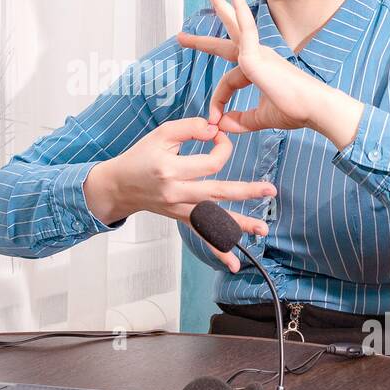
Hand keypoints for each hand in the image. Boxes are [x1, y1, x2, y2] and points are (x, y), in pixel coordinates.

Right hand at [85, 116, 275, 272]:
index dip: (222, 147)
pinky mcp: (181, 218)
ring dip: (240, 225)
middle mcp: (176, 193)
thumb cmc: (141, 157)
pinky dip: (218, 249)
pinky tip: (234, 263)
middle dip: (246, 191)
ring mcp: (179, 209)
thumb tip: (216, 129)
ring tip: (262, 229)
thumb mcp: (161, 134)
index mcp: (171, 169)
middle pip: (217, 192)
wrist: (120, 185)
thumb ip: (189, 127)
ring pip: (213, 218)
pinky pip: (202, 235)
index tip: (220, 137)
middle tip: (270, 190)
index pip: (210, 162)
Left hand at [176, 0, 331, 133]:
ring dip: (223, 6)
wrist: (314, 109)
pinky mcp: (258, 56)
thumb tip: (222, 124)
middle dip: (212, 28)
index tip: (214, 117)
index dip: (218, 100)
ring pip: (236, 25)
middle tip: (190, 23)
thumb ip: (242, 120)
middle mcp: (259, 56)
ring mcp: (259, 53)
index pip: (228, 80)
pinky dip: (240, 13)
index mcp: (259, 68)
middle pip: (231, 35)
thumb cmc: (296, 110)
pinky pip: (246, 30)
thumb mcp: (261, 118)